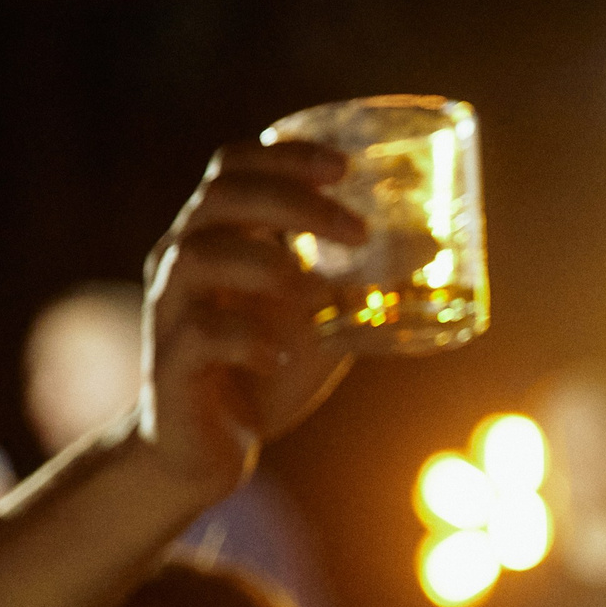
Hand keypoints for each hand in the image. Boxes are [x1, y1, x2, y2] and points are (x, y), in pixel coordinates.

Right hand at [141, 140, 365, 497]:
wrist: (208, 450)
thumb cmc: (265, 370)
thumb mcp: (323, 319)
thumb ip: (361, 283)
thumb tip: (435, 246)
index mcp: (219, 238)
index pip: (232, 169)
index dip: (282, 156)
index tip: (343, 166)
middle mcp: (183, 262)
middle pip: (219, 199)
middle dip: (290, 202)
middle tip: (357, 231)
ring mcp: (171, 311)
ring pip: (195, 256)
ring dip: (263, 262)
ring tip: (317, 289)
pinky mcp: (171, 366)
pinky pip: (199, 336)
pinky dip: (246, 339)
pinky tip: (285, 356)